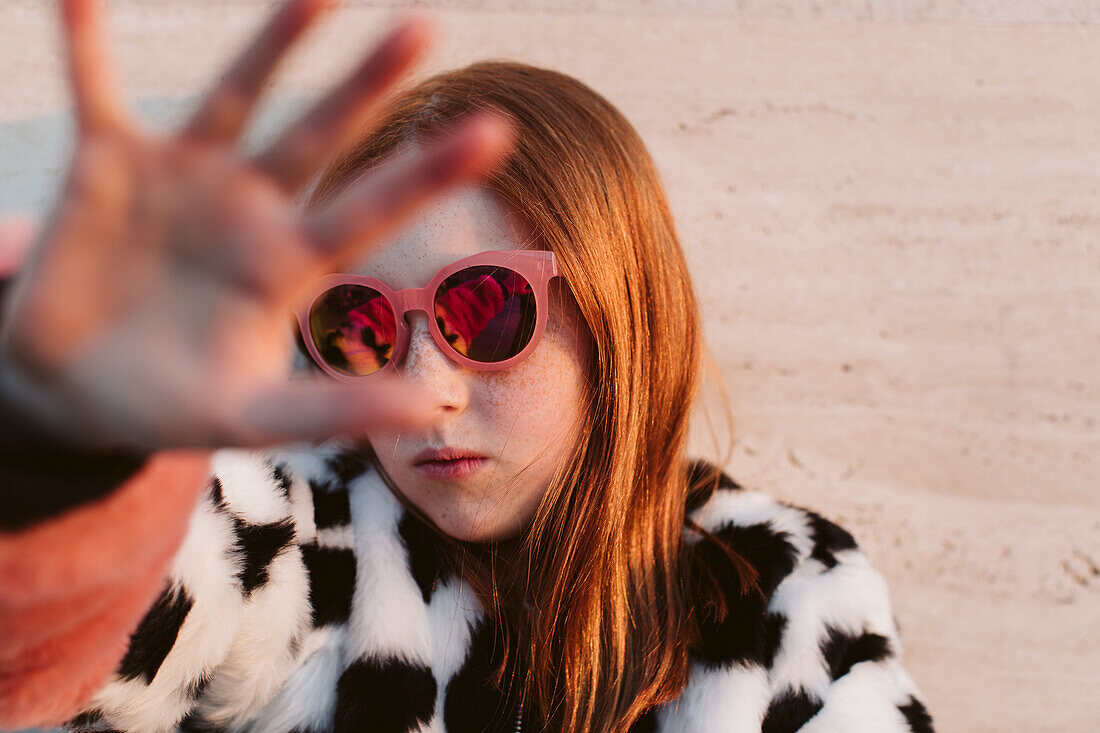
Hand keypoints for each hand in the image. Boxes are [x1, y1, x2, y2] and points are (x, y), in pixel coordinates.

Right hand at [0, 0, 512, 452]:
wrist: (79, 390)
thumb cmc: (174, 406)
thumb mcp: (258, 418)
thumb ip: (341, 412)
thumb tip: (442, 408)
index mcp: (290, 263)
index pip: (373, 210)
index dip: (429, 172)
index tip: (497, 131)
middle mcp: (250, 206)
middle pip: (320, 135)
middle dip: (367, 84)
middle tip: (425, 27)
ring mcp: (183, 177)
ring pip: (238, 96)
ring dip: (273, 42)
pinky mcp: (105, 163)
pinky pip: (94, 89)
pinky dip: (86, 44)